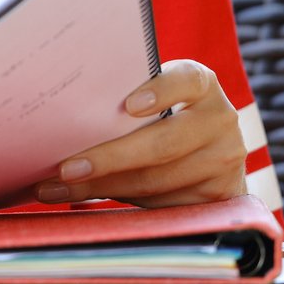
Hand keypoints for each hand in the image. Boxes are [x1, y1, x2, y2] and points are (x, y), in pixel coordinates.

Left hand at [35, 60, 247, 206]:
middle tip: (67, 168)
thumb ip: (127, 101)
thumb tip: (62, 115)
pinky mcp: (220, 195)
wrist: (213, 152)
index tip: (128, 106)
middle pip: (162, 144)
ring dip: (104, 186)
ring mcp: (225, 159)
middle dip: (109, 159)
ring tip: (59, 187)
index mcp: (201, 84)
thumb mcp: (155, 98)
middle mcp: (219, 119)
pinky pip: (162, 203)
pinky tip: (85, 196)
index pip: (186, 80)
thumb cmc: (163, 115)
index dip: (160, 91)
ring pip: (157, 180)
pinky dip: (121, 200)